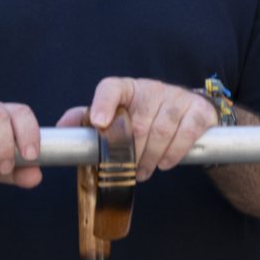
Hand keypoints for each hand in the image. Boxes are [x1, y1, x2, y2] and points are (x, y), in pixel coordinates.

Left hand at [63, 80, 216, 180]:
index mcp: (127, 88)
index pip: (111, 88)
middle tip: (127, 170)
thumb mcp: (118, 116)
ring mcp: (178, 97)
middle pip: (137, 124)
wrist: (189, 114)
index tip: (99, 123)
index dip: (103, 104)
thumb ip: (88, 119)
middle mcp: (152, 88)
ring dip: (150, 158)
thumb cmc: (144, 117)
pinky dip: (173, 153)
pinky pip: (185, 134)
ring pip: (160, 132)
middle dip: (131, 154)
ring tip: (143, 171)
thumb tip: (60, 128)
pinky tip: (164, 163)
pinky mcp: (199, 110)